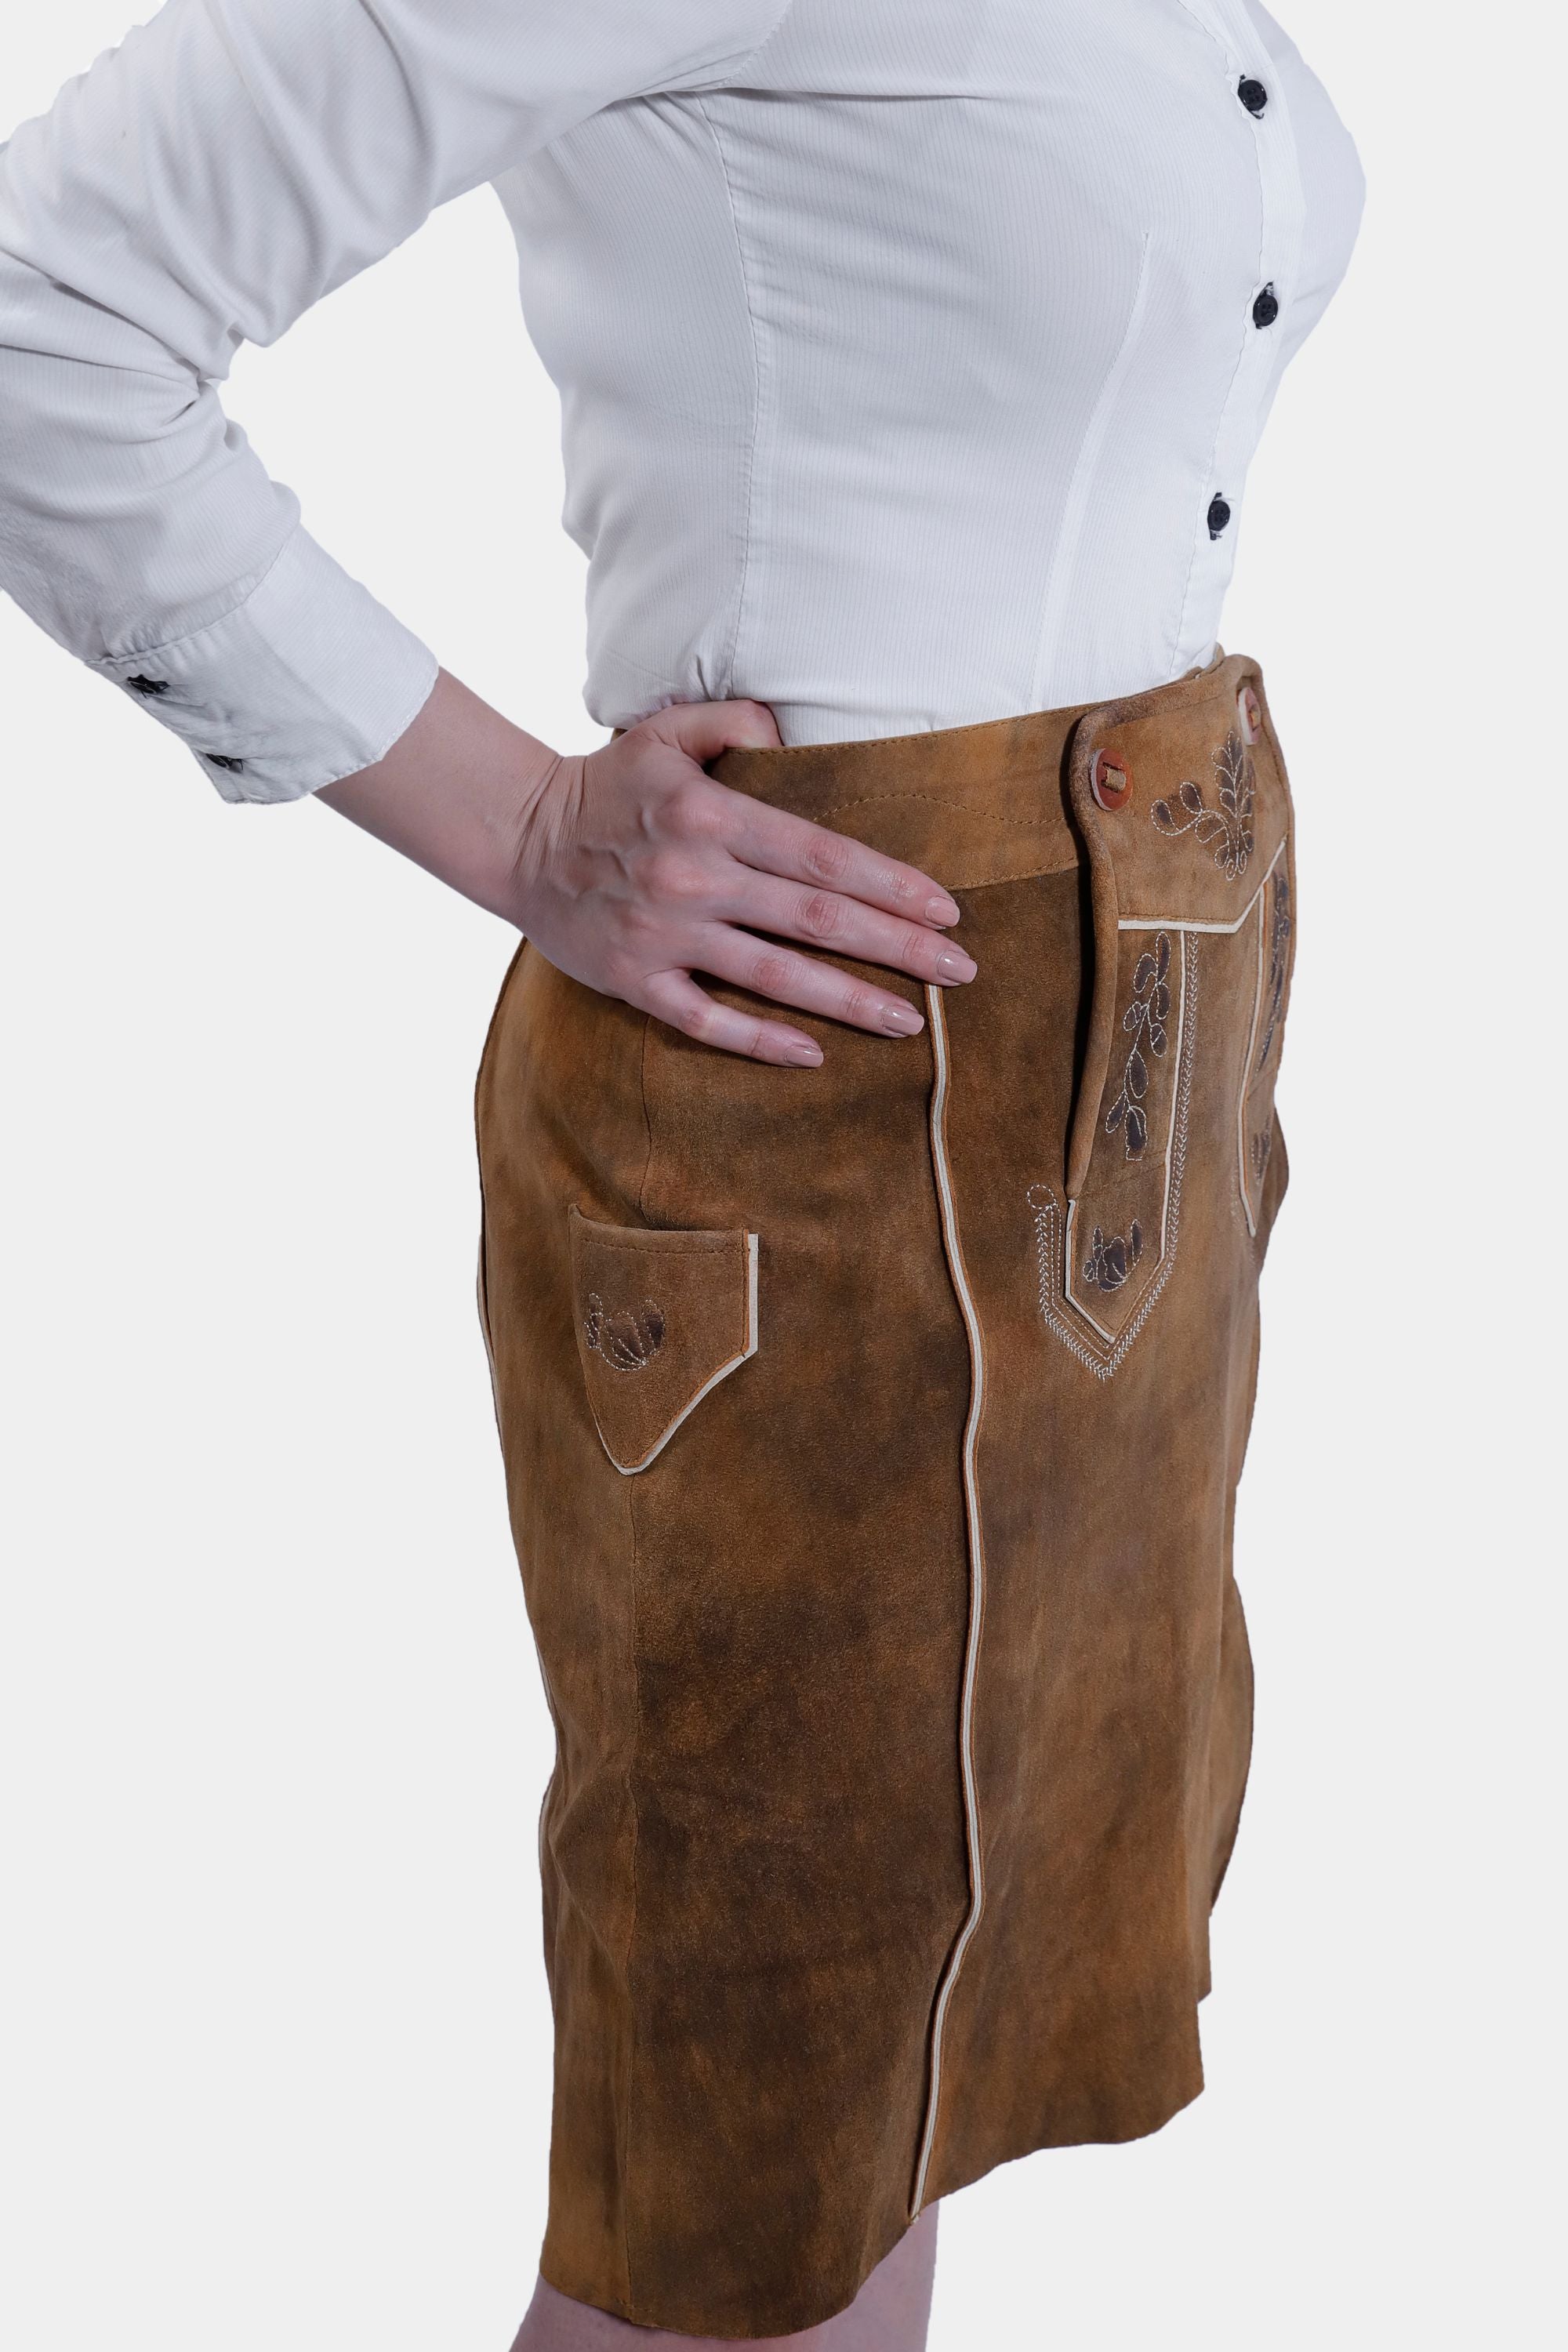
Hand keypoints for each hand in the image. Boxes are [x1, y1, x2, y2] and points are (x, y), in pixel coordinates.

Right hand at [513, 698, 974, 1066]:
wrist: (515, 836)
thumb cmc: (606, 784)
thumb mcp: (667, 730)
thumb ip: (737, 720)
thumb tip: (796, 729)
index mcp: (714, 818)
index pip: (824, 856)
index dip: (891, 885)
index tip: (947, 910)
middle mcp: (696, 879)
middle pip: (817, 920)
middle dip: (898, 947)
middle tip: (960, 970)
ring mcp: (666, 935)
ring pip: (776, 978)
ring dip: (850, 1001)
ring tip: (910, 1020)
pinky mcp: (636, 980)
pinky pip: (708, 1021)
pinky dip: (762, 1041)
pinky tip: (815, 1053)